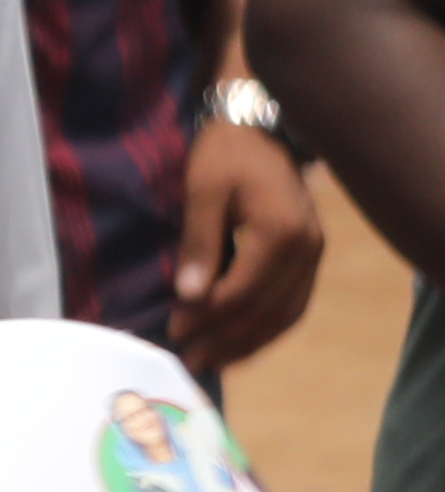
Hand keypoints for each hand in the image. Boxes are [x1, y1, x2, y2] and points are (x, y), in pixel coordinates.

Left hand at [170, 123, 323, 373]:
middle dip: (227, 339)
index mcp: (280, 234)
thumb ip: (199, 244)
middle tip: (191, 360)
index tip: (176, 332)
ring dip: (250, 342)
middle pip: (267, 311)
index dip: (208, 317)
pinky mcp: (310, 259)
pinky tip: (243, 341)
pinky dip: (267, 327)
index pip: (242, 292)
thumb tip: (189, 296)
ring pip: (285, 315)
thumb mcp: (203, 191)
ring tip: (215, 361)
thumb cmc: (225, 155)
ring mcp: (314, 258)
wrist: (262, 130)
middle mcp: (307, 252)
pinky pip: (293, 305)